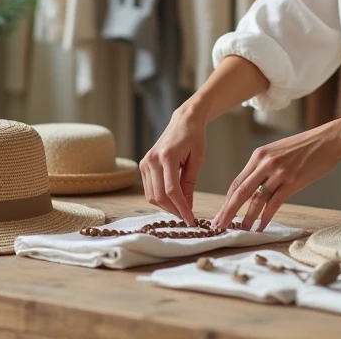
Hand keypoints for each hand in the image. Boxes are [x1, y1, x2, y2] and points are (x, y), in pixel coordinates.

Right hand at [139, 105, 206, 225]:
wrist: (183, 121)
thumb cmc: (194, 138)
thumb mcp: (197, 160)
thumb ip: (190, 184)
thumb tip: (188, 206)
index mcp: (167, 156)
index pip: (172, 190)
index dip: (181, 208)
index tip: (191, 219)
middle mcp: (152, 160)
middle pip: (159, 196)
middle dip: (174, 210)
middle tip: (187, 217)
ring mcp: (145, 163)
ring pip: (151, 196)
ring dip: (166, 206)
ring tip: (181, 209)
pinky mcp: (143, 165)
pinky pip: (149, 189)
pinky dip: (160, 198)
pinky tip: (173, 199)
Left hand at [213, 121, 340, 231]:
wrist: (328, 140)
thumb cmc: (305, 147)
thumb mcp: (278, 151)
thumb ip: (265, 167)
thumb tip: (254, 188)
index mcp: (259, 155)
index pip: (237, 181)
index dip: (228, 200)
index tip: (222, 212)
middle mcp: (265, 163)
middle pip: (240, 191)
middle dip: (228, 211)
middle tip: (219, 225)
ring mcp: (278, 172)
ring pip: (256, 199)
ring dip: (247, 217)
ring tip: (241, 230)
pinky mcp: (292, 181)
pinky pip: (274, 203)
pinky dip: (265, 217)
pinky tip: (261, 226)